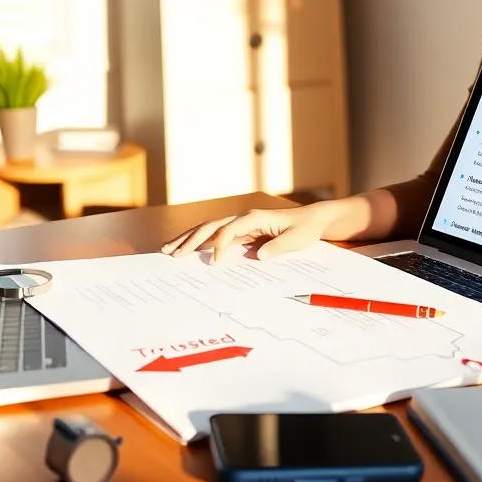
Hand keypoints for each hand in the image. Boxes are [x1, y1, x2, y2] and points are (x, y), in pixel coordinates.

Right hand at [160, 202, 344, 263]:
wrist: (313, 218)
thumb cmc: (306, 229)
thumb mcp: (297, 240)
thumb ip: (278, 248)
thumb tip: (259, 257)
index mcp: (255, 218)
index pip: (229, 231)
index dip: (219, 246)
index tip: (214, 264)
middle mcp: (243, 218)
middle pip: (210, 227)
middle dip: (190, 240)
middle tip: (171, 254)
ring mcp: (240, 223)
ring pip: (207, 229)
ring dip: (188, 239)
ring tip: (167, 250)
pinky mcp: (241, 231)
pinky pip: (215, 236)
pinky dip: (199, 242)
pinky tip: (186, 250)